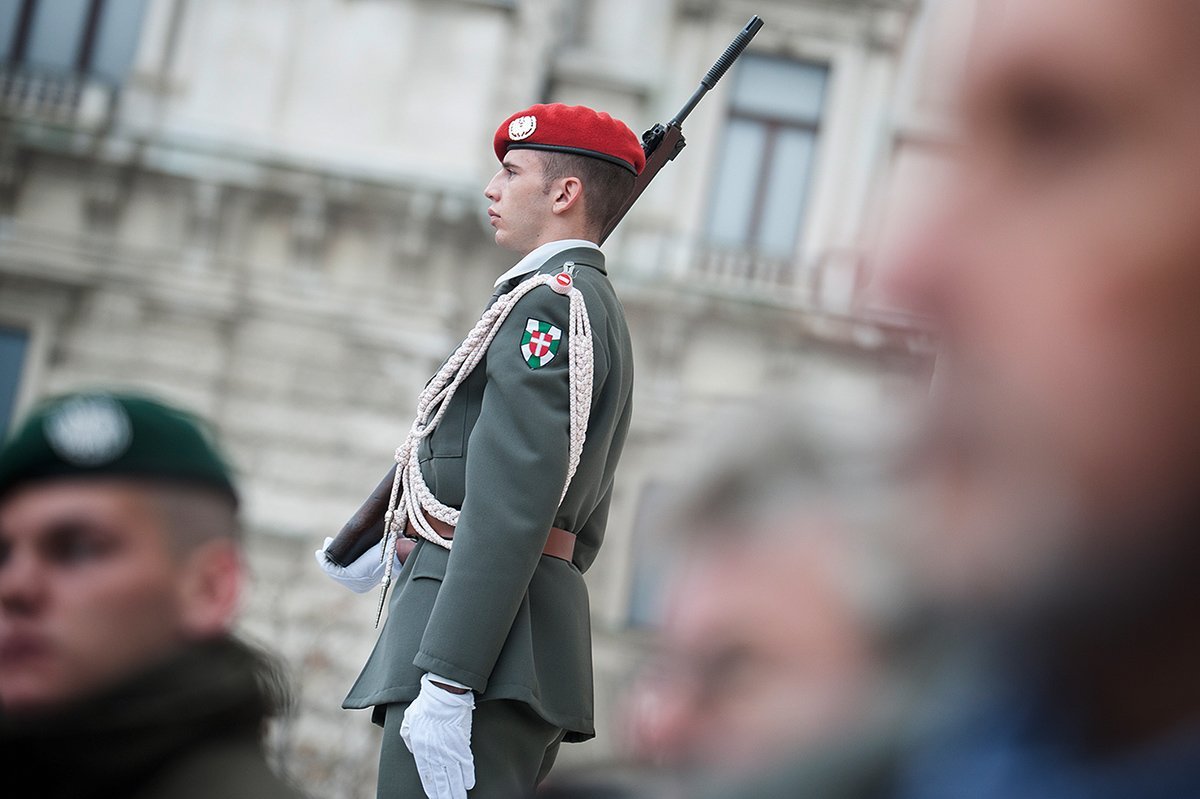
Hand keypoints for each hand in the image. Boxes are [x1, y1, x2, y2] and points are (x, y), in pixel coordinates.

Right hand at [313, 537, 391, 592]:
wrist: (396, 554)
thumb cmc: (391, 552)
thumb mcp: (378, 554)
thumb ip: (373, 552)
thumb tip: (370, 543)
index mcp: (364, 583)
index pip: (346, 571)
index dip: (338, 559)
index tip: (335, 544)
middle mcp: (358, 586)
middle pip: (337, 570)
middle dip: (331, 555)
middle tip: (329, 541)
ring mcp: (352, 583)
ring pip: (332, 569)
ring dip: (326, 557)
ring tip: (326, 543)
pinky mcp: (348, 576)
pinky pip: (330, 569)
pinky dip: (323, 561)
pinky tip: (320, 552)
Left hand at [400, 673, 475, 798]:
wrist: (442, 695)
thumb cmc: (424, 705)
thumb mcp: (408, 721)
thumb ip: (408, 738)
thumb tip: (413, 748)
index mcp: (421, 749)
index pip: (426, 775)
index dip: (432, 788)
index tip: (435, 797)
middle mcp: (435, 753)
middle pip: (441, 780)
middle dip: (445, 794)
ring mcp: (449, 749)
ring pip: (454, 776)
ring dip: (457, 790)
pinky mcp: (462, 743)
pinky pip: (466, 763)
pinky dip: (468, 775)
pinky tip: (469, 784)